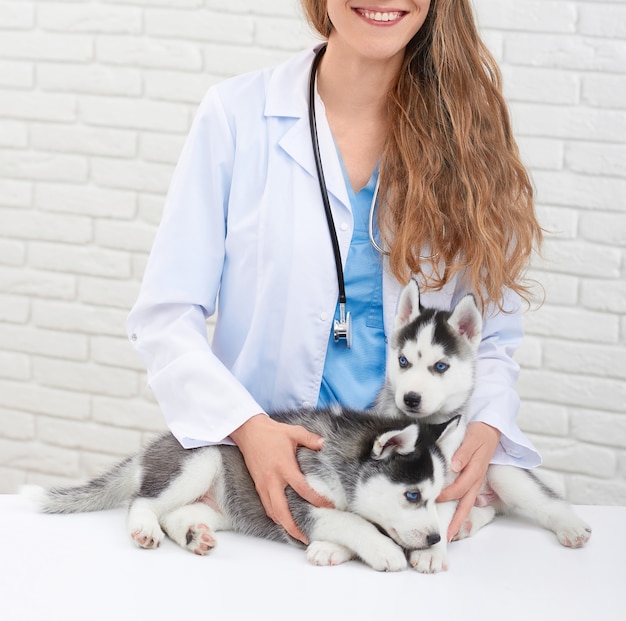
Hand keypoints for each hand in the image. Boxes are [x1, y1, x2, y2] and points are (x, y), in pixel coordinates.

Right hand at [230, 414, 332, 543]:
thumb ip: (311, 439)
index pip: (302, 489)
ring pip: (272, 512)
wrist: (248, 431)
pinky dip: (275, 516)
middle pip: (282, 511)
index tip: (329, 507)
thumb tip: (325, 444)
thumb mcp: (294, 432)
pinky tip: (284, 520)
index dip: (316, 500)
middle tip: (307, 537)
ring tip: (297, 534)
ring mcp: (263, 485)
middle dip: (293, 527)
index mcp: (284, 467)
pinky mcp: (258, 485)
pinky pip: (266, 506)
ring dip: (284, 525)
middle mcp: (272, 480)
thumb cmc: (272, 432)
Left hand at [437, 421, 500, 541]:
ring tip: (450, 535)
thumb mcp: (472, 439)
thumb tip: (455, 465)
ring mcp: (476, 482)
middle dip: (455, 521)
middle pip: (465, 504)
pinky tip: (454, 519)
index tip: (433, 500)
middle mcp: (476, 479)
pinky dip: (462, 511)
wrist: (491, 430)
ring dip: (459, 520)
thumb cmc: (479, 434)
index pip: (459, 488)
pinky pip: (468, 499)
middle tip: (445, 535)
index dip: (446, 495)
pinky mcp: (474, 481)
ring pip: (467, 505)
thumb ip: (464, 452)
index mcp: (474, 470)